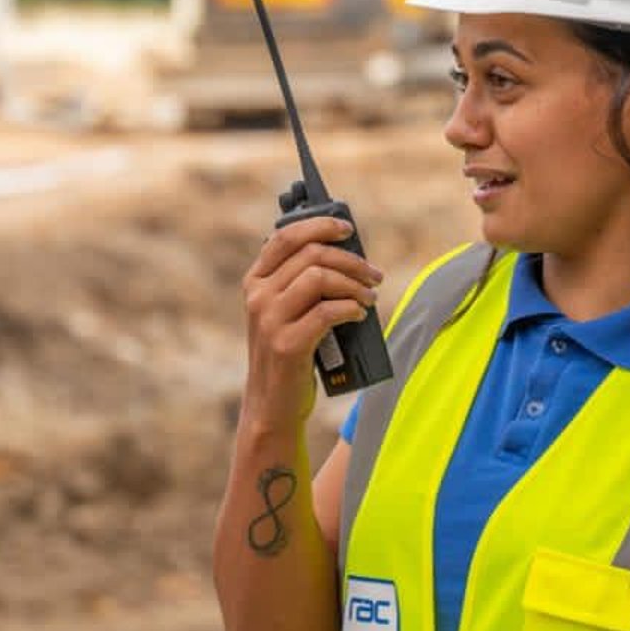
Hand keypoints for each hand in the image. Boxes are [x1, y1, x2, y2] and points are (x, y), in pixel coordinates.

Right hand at [240, 216, 383, 432]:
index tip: (348, 230)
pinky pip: (326, 312)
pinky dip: (350, 308)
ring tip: (370, 297)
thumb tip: (346, 255)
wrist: (272, 404)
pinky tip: (360, 314)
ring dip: (354, 284)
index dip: (319, 226)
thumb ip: (300, 283)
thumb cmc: (288, 353)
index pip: (285, 237)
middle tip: (374, 275)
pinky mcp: (287, 344)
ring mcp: (270, 320)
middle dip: (350, 260)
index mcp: (255, 282)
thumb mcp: (284, 312)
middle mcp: (258, 296)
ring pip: (319, 277)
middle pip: (310, 255)